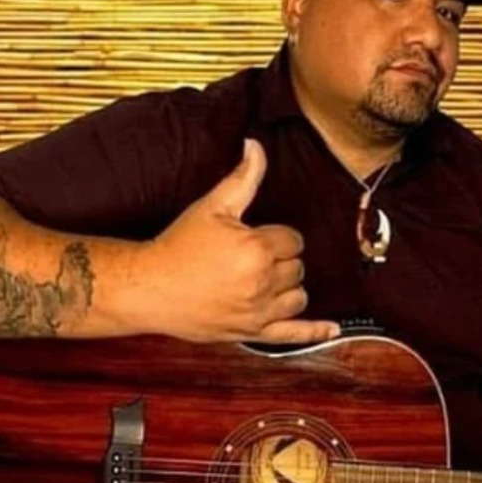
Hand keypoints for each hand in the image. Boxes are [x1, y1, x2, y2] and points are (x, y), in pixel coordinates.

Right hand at [123, 138, 339, 344]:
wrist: (150, 286)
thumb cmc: (178, 246)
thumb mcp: (212, 206)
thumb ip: (242, 177)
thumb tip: (256, 147)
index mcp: (257, 249)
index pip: (293, 240)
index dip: (276, 236)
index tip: (255, 237)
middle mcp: (263, 282)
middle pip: (297, 268)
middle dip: (281, 260)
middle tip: (250, 257)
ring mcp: (259, 311)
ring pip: (298, 296)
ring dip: (288, 287)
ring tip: (265, 280)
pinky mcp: (252, 332)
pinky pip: (293, 335)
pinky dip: (314, 332)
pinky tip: (331, 329)